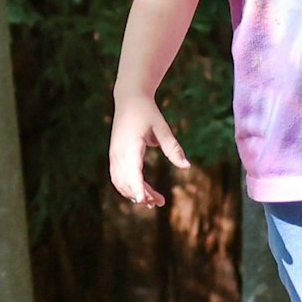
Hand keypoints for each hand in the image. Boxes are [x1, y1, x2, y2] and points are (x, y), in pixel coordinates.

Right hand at [109, 93, 189, 208]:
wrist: (129, 99)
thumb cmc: (147, 112)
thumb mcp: (162, 128)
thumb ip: (173, 148)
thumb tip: (187, 166)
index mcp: (130, 146)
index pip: (132, 172)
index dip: (137, 187)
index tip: (144, 200)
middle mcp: (118, 153)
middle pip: (126, 181)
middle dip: (141, 195)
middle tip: (160, 202)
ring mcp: (114, 155)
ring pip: (120, 182)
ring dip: (134, 193)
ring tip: (154, 201)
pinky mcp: (114, 155)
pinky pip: (118, 176)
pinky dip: (129, 187)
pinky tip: (143, 192)